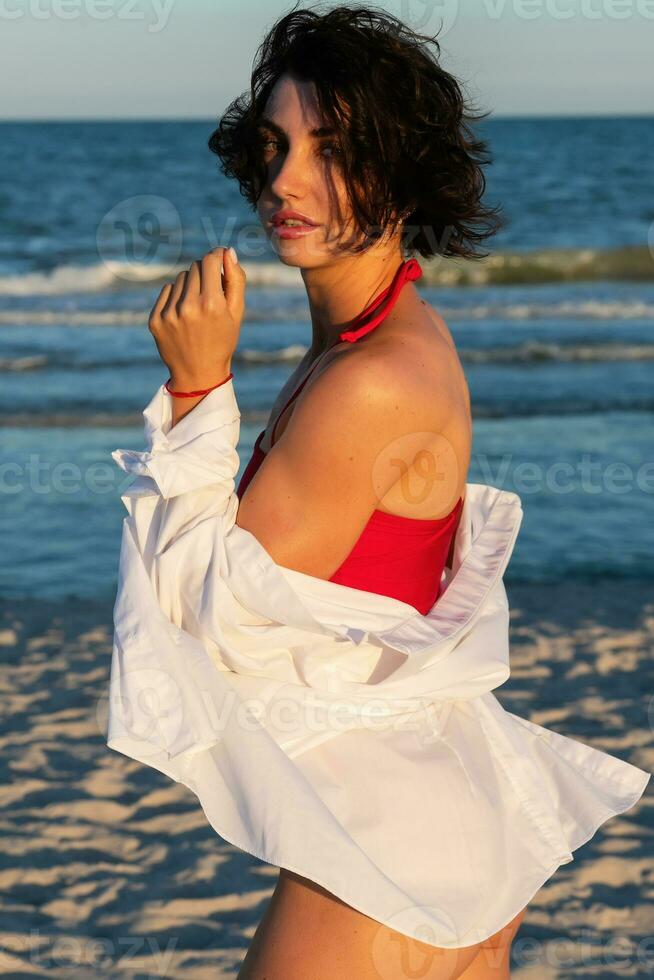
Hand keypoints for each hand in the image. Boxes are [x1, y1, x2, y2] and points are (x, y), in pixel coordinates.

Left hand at [148, 246, 245, 387]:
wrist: (198, 373)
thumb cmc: (223, 341)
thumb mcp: (237, 313)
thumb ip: (236, 280)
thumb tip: (228, 252)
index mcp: (212, 304)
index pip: (210, 261)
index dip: (217, 255)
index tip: (219, 257)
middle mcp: (189, 307)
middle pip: (195, 267)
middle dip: (205, 273)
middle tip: (211, 291)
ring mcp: (169, 314)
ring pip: (180, 278)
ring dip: (190, 285)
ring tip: (197, 307)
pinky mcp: (155, 319)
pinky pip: (167, 291)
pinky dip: (176, 297)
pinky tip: (184, 314)